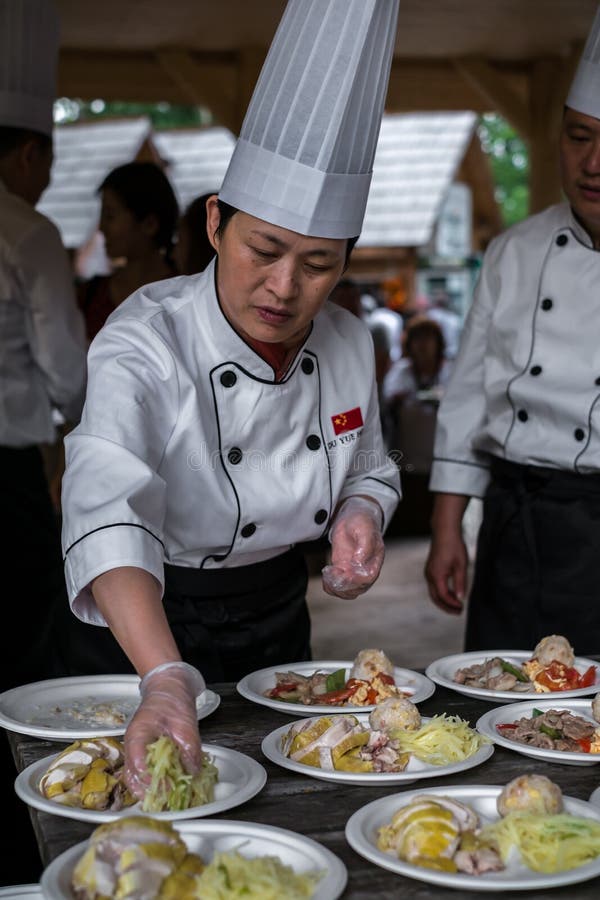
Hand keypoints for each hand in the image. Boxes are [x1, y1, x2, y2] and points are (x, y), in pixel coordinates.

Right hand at [123, 661, 204, 799]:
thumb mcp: (185, 722)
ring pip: (133, 777)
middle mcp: (133, 744)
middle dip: (147, 791)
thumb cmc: (172, 700)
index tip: (164, 787)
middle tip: (165, 801)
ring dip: (147, 790)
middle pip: (131, 775)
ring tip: (165, 801)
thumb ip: (189, 747)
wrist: (168, 687)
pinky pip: (141, 772)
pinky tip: (166, 789)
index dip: (148, 778)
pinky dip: (151, 783)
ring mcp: (135, 749)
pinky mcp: (142, 752)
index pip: (136, 761)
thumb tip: (194, 772)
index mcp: (139, 734)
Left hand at [322, 496, 384, 598]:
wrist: (352, 519)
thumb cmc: (362, 522)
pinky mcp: (342, 572)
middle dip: (343, 585)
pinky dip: (330, 586)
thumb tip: (358, 562)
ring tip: (328, 574)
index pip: (368, 578)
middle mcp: (365, 571)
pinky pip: (337, 587)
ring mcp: (353, 573)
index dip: (356, 579)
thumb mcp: (364, 529)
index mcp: (374, 561)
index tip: (344, 572)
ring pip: (347, 592)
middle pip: (357, 589)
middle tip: (332, 573)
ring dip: (336, 588)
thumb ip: (364, 545)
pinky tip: (326, 575)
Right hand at [424, 531, 467, 614]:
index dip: (452, 604)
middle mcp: (429, 575)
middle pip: (435, 598)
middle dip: (446, 607)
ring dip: (444, 601)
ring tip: (457, 604)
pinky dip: (442, 593)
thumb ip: (460, 583)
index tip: (462, 607)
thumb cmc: (454, 546)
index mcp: (437, 575)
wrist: (444, 532)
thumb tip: (461, 598)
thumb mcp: (461, 566)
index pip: (443, 596)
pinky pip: (434, 586)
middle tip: (459, 612)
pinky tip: (452, 593)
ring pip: (434, 593)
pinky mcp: (430, 570)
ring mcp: (428, 573)